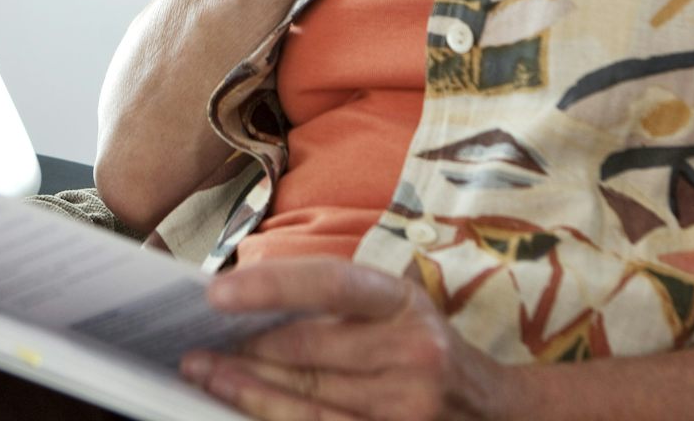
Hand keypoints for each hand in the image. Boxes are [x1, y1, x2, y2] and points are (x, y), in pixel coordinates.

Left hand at [181, 257, 513, 420]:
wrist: (496, 412)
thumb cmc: (426, 348)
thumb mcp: (396, 309)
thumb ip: (335, 307)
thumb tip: (250, 308)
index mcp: (405, 302)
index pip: (329, 285)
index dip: (270, 286)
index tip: (216, 293)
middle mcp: (412, 352)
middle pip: (309, 353)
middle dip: (246, 351)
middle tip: (196, 346)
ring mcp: (409, 408)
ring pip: (309, 403)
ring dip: (249, 391)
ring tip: (207, 378)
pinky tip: (248, 410)